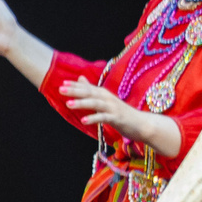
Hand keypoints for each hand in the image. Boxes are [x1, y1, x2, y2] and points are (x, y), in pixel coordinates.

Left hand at [62, 79, 180, 155]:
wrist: (141, 124)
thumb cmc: (121, 113)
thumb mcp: (104, 101)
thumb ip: (92, 90)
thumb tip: (80, 78)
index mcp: (104, 94)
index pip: (87, 88)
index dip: (75, 85)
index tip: (62, 83)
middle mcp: (108, 98)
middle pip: (90, 93)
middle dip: (75, 91)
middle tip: (60, 89)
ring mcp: (113, 108)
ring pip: (96, 103)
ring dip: (82, 103)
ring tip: (68, 104)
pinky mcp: (117, 118)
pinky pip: (103, 118)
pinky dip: (93, 118)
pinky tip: (83, 120)